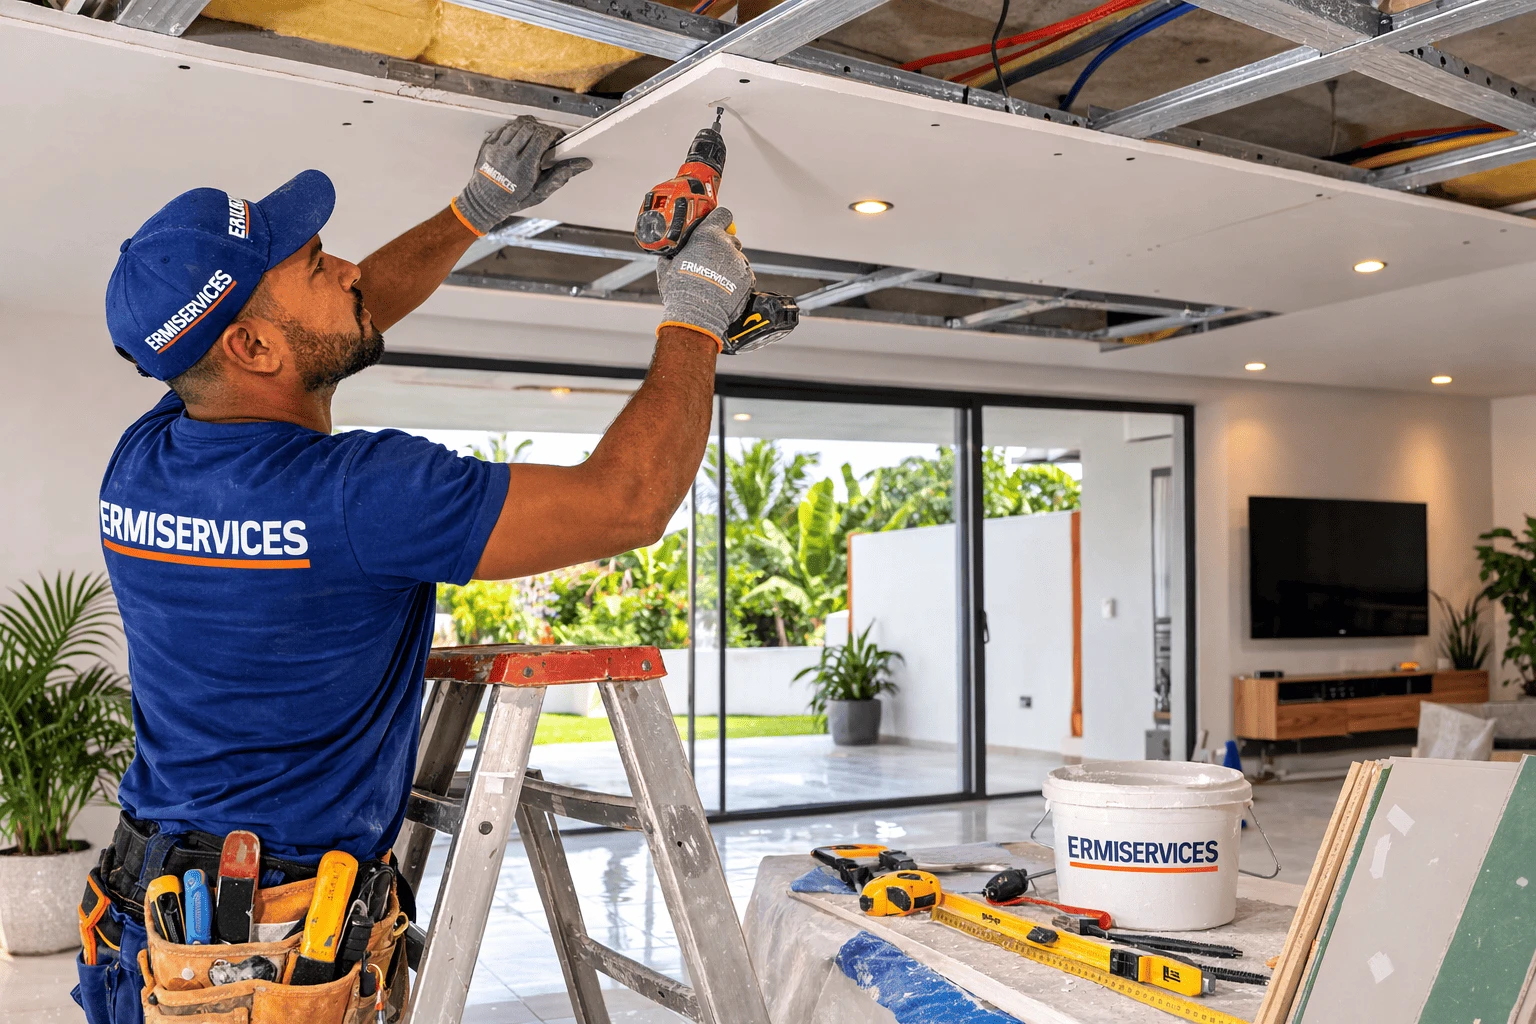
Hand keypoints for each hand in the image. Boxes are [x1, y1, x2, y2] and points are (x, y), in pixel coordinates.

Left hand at [451, 116, 591, 234]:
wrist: (484, 202)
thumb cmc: (514, 199)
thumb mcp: (541, 192)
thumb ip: (561, 175)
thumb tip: (583, 164)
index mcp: (524, 166)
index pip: (542, 137)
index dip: (553, 133)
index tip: (558, 138)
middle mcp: (509, 154)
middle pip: (531, 128)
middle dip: (543, 129)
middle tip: (548, 138)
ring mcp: (496, 148)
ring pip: (517, 125)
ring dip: (530, 126)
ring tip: (535, 136)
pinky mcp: (488, 144)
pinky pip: (505, 128)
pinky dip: (515, 128)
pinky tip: (520, 137)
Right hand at [656, 207, 751, 350]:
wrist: (697, 316)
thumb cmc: (680, 291)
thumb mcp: (667, 266)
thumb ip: (674, 252)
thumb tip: (671, 250)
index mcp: (707, 236)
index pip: (723, 215)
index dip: (719, 219)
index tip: (715, 225)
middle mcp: (727, 245)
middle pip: (730, 238)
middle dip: (721, 247)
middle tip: (708, 260)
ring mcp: (739, 262)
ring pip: (736, 258)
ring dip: (728, 265)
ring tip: (715, 280)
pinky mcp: (748, 279)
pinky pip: (743, 274)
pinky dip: (736, 280)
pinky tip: (723, 289)